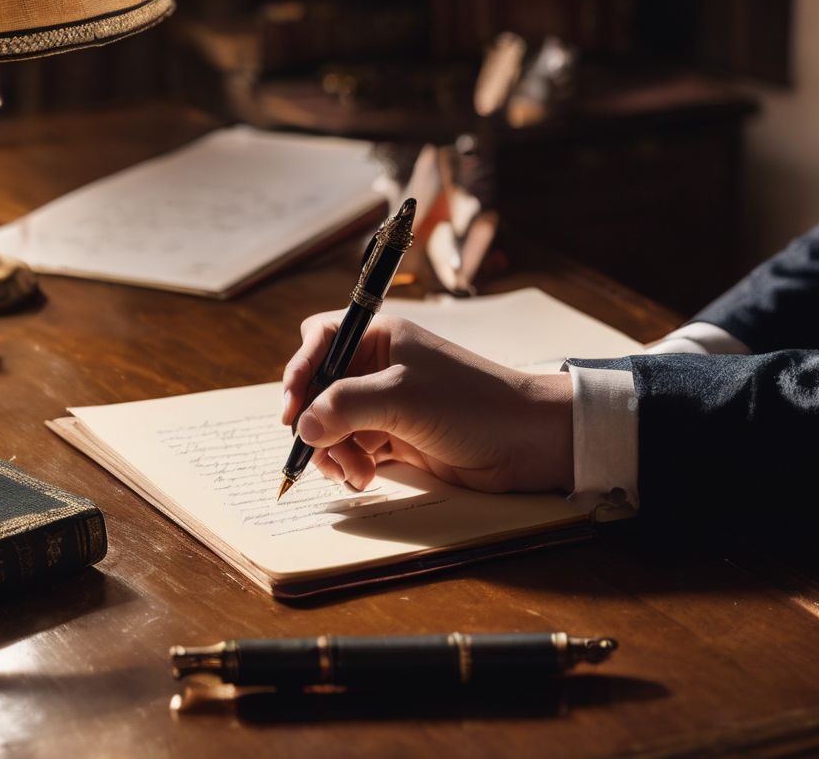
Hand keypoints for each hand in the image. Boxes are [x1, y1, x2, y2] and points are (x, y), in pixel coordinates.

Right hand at [281, 312, 572, 492]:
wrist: (526, 442)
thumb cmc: (471, 404)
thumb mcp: (401, 397)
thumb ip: (345, 406)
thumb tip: (301, 426)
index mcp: (381, 339)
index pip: (320, 341)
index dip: (299, 371)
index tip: (292, 409)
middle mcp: (380, 368)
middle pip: (320, 390)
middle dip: (316, 423)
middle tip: (322, 450)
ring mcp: (388, 406)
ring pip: (334, 425)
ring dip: (333, 451)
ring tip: (354, 472)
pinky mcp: (398, 439)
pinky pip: (355, 449)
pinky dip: (351, 464)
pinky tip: (364, 478)